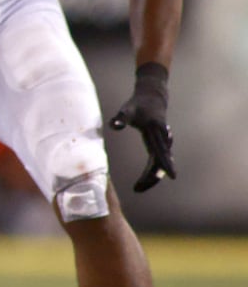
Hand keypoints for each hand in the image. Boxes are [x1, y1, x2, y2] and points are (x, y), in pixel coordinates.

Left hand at [109, 63, 174, 192]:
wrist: (152, 97)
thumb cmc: (137, 104)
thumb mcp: (127, 109)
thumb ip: (120, 118)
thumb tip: (114, 126)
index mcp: (156, 132)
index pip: (161, 152)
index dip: (165, 165)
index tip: (171, 177)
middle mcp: (162, 139)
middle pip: (161, 162)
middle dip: (152, 177)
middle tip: (138, 189)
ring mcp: (163, 141)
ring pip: (160, 163)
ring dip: (152, 176)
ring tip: (138, 187)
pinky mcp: (160, 143)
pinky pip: (158, 159)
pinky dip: (153, 169)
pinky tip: (146, 178)